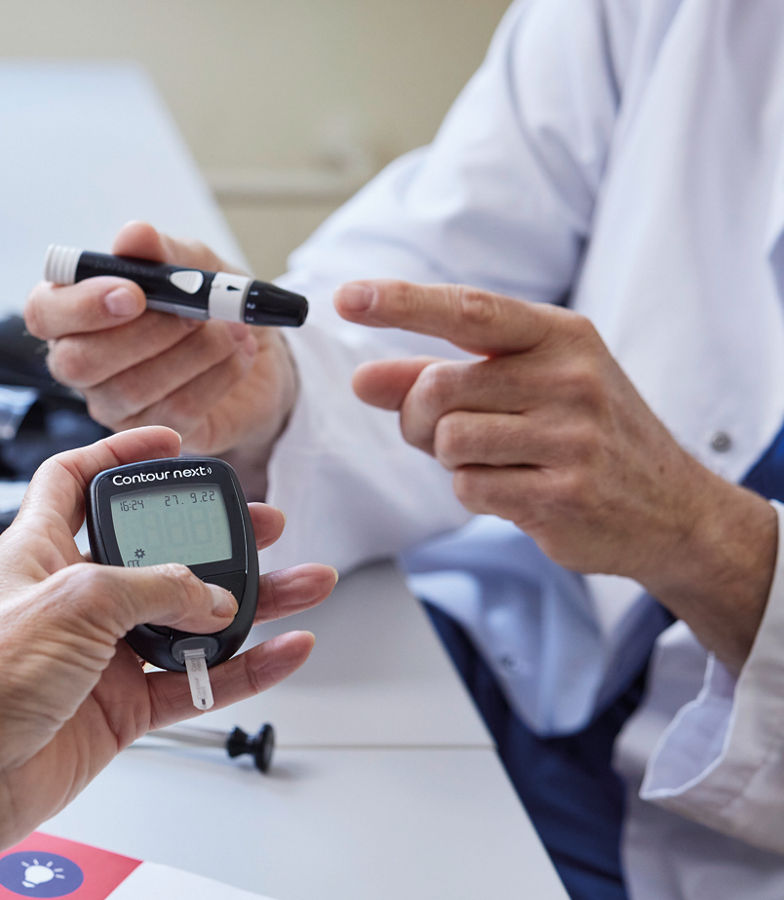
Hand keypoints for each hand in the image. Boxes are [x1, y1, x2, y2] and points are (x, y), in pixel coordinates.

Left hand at [0, 426, 335, 885]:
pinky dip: (244, 668)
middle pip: (155, 552)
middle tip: (264, 525)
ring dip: (250, 603)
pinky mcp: (120, 708)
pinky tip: (283, 651)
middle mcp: (72, 598)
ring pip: (190, 620)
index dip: (119, 457)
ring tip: (305, 585)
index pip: (74, 481)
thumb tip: (212, 593)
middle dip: (214, 535)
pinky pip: (195, 681)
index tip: (170, 446)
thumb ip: (152, 588)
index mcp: (39, 551)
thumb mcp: (73, 604)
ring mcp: (99, 655)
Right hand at [24, 223, 297, 493]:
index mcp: (75, 312)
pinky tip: (240, 353)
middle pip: (78, 362)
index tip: (133, 293)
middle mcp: (82, 362)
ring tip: (233, 327)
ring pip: (131, 388)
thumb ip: (160, 251)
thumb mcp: (191, 263)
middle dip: (144, 334)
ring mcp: (113, 404)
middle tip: (195, 311)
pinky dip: (218, 376)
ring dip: (193, 352)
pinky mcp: (153, 432)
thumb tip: (133, 236)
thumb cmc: (205, 302)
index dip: (81, 306)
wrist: (256, 349)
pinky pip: (176, 411)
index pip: (44, 313)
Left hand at [338, 280, 776, 668]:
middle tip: (447, 432)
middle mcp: (571, 377)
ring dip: (451, 459)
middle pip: (439, 388)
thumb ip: (438, 377)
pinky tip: (518, 489)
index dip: (402, 302)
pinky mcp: (564, 492)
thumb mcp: (525, 387)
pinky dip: (475, 492)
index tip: (347, 297)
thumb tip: (362, 380)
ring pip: (450, 441)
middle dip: (420, 417)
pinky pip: (469, 488)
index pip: (469, 309)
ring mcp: (572, 436)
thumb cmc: (586, 436)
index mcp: (561, 336)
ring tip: (498, 460)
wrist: (674, 509)